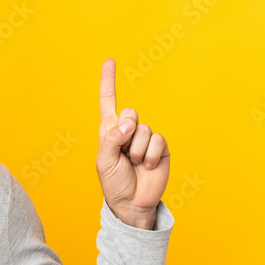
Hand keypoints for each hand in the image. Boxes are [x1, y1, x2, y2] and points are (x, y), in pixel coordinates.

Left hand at [96, 58, 169, 228]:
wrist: (133, 203)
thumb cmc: (114, 183)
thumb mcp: (104, 161)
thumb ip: (112, 138)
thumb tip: (129, 122)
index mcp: (109, 131)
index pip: (108, 101)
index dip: (108, 81)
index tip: (110, 61)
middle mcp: (127, 130)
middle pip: (130, 112)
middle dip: (126, 132)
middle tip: (124, 154)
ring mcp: (145, 138)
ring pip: (143, 129)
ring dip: (137, 150)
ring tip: (134, 164)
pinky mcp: (160, 146)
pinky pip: (157, 140)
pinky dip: (149, 155)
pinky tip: (147, 166)